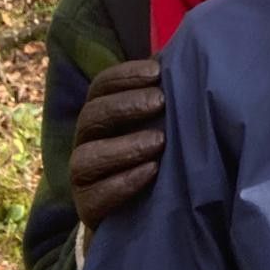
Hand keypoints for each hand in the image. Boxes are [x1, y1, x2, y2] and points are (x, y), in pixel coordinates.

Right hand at [69, 57, 165, 227]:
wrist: (141, 213)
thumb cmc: (154, 153)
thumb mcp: (160, 121)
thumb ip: (165, 94)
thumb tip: (187, 57)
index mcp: (102, 113)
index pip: (102, 86)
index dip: (125, 76)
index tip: (157, 72)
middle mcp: (87, 141)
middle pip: (92, 116)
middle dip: (125, 106)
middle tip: (159, 102)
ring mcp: (83, 177)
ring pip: (86, 158)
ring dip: (124, 147)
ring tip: (159, 142)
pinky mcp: (88, 209)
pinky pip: (95, 196)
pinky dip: (123, 183)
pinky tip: (151, 172)